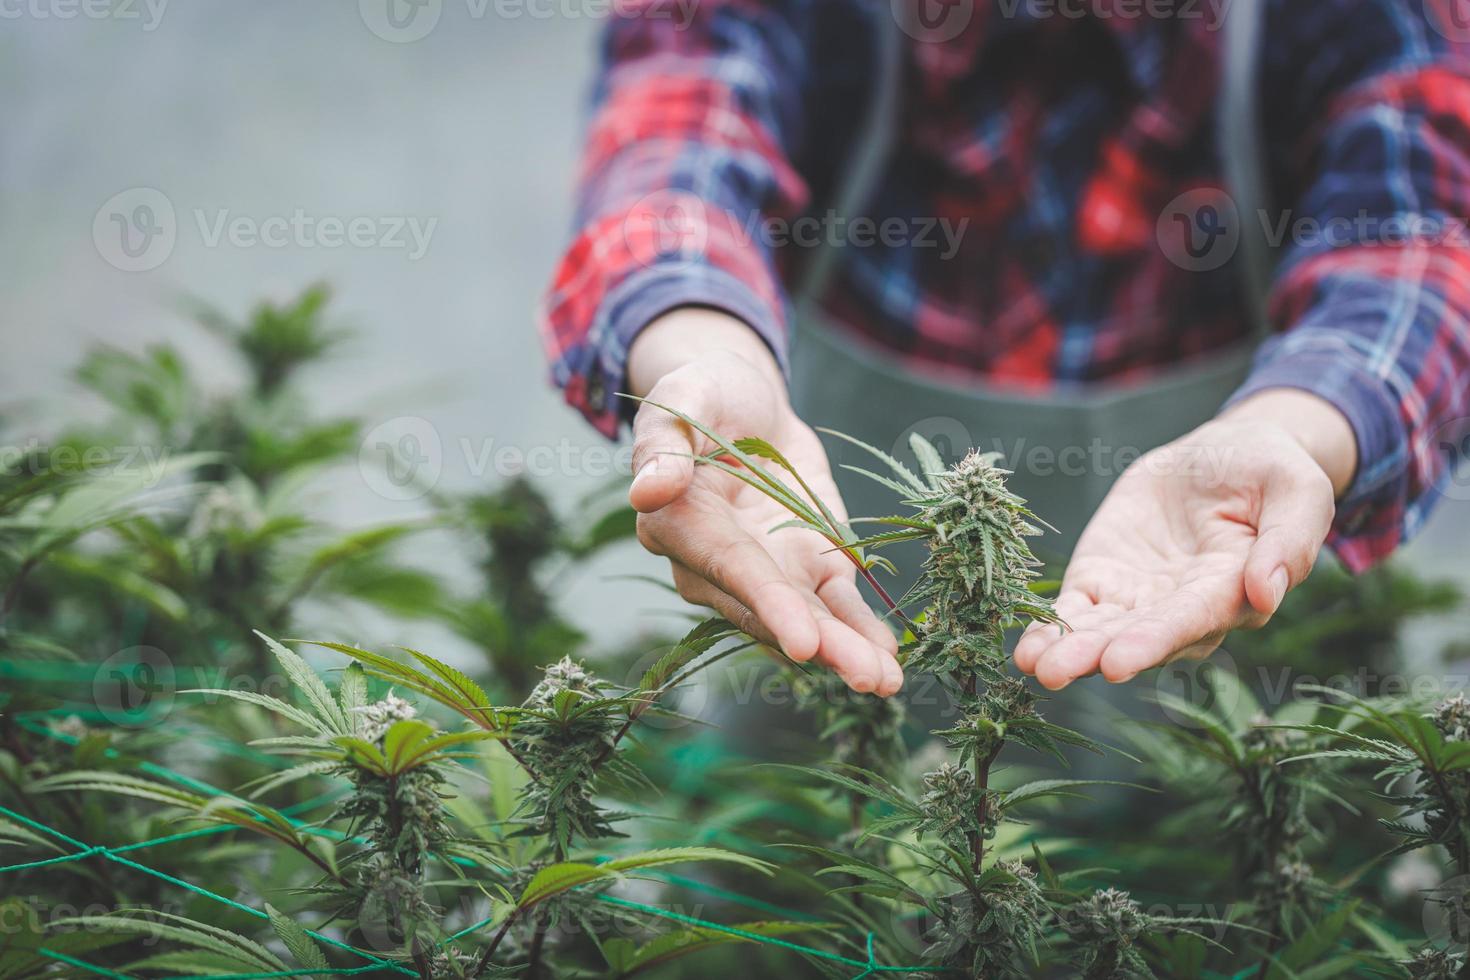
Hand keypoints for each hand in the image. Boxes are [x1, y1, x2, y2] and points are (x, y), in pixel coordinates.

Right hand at [626, 308, 902, 695]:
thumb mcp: (685, 396)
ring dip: (846, 652)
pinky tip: (890, 658)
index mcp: (680, 524)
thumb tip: (646, 492)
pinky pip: (836, 604)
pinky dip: (862, 631)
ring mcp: (768, 571)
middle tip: (865, 675)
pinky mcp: (808, 565)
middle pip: (772, 610)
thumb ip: (664, 444)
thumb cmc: (704, 392)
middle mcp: (718, 565)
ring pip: (808, 618)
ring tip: (887, 681)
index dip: (768, 605)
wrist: (743, 400)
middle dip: (820, 644)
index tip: (803, 643)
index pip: (730, 569)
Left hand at [1013, 389, 1355, 689]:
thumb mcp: (1296, 490)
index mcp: (1233, 590)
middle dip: (1094, 655)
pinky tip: (1024, 648)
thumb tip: (1266, 593)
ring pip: (1100, 631)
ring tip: (1032, 666)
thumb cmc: (1270, 473)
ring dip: (1065, 650)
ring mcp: (1139, 597)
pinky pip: (1074, 608)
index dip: (1153, 640)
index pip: (1190, 620)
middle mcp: (1183, 608)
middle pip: (1136, 637)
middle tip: (1055, 671)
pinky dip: (1049, 627)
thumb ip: (1288, 541)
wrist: (1225, 455)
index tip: (1116, 662)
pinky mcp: (1104, 579)